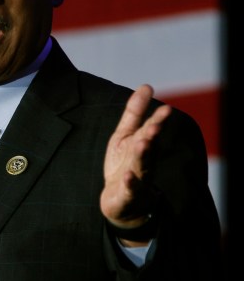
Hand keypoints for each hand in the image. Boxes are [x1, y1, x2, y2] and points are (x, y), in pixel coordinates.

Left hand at [100, 84, 169, 243]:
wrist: (122, 201)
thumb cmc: (125, 163)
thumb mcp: (125, 135)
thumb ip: (135, 112)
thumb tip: (147, 86)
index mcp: (143, 145)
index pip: (150, 130)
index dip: (157, 120)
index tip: (166, 109)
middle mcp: (144, 161)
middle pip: (148, 147)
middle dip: (151, 137)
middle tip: (154, 126)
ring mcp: (137, 178)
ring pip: (141, 166)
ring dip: (142, 155)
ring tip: (142, 144)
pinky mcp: (128, 194)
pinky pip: (130, 189)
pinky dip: (130, 183)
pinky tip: (127, 176)